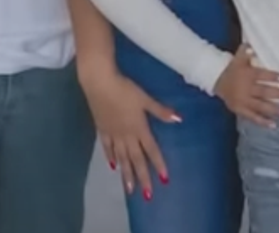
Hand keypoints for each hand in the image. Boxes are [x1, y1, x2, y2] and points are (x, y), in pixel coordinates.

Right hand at [80, 65, 179, 197]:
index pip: (151, 150)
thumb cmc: (125, 89)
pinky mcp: (102, 130)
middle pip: (136, 160)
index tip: (165, 179)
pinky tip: (112, 167)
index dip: (159, 164)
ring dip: (126, 174)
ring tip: (129, 190)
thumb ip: (160, 111)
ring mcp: (113, 134)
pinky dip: (111, 158)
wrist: (100, 84)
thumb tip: (179, 119)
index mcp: (139, 128)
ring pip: (121, 159)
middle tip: (147, 195)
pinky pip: (107, 148)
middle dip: (142, 178)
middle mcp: (126, 135)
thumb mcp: (145, 98)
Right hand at [213, 44, 278, 126]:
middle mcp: (246, 89)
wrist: (217, 80)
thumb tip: (251, 47)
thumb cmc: (232, 68)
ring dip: (274, 109)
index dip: (273, 76)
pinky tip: (274, 124)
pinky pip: (253, 117)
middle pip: (264, 91)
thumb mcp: (237, 58)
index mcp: (246, 75)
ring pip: (260, 106)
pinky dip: (263, 121)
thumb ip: (245, 52)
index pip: (261, 75)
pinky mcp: (241, 110)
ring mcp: (243, 101)